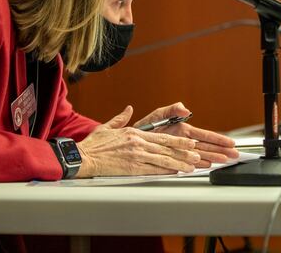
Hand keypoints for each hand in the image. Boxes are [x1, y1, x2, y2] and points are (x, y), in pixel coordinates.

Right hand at [76, 106, 200, 177]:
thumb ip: (121, 118)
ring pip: (163, 160)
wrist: (83, 157)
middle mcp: (139, 144)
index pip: (162, 136)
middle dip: (184, 152)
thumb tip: (129, 109)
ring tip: (192, 165)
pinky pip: (153, 170)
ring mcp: (136, 156)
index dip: (179, 140)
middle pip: (167, 148)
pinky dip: (166, 171)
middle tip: (197, 155)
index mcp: (136, 133)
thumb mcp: (109, 127)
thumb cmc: (94, 144)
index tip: (190, 142)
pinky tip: (175, 172)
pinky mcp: (132, 168)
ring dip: (179, 163)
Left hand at [133, 102, 238, 167]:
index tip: (231, 142)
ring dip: (213, 158)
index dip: (219, 139)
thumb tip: (184, 109)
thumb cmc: (144, 128)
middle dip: (221, 150)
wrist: (130, 141)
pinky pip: (189, 162)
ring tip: (225, 162)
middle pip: (207, 146)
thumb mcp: (157, 115)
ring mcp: (179, 150)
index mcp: (183, 130)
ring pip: (201, 154)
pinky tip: (208, 166)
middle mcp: (183, 140)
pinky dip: (199, 164)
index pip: (205, 135)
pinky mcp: (173, 158)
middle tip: (235, 155)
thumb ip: (171, 110)